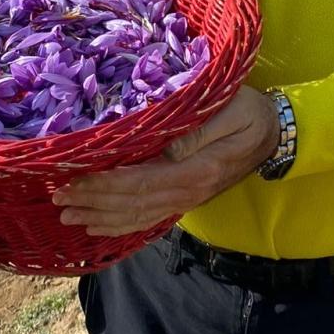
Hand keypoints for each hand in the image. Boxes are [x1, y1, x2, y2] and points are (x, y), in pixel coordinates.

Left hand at [52, 84, 278, 236]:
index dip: (105, 185)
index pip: (142, 183)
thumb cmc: (248, 111)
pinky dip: (120, 224)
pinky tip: (98, 224)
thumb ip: (194, 130)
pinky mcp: (184, 198)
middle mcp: (189, 192)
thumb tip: (159, 148)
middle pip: (134, 205)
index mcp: (196, 171)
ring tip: (68, 215)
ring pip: (138, 217)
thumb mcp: (226, 110)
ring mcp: (187, 199)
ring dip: (101, 217)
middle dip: (93, 203)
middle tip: (57, 198)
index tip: (74, 180)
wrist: (275, 131)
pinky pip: (149, 218)